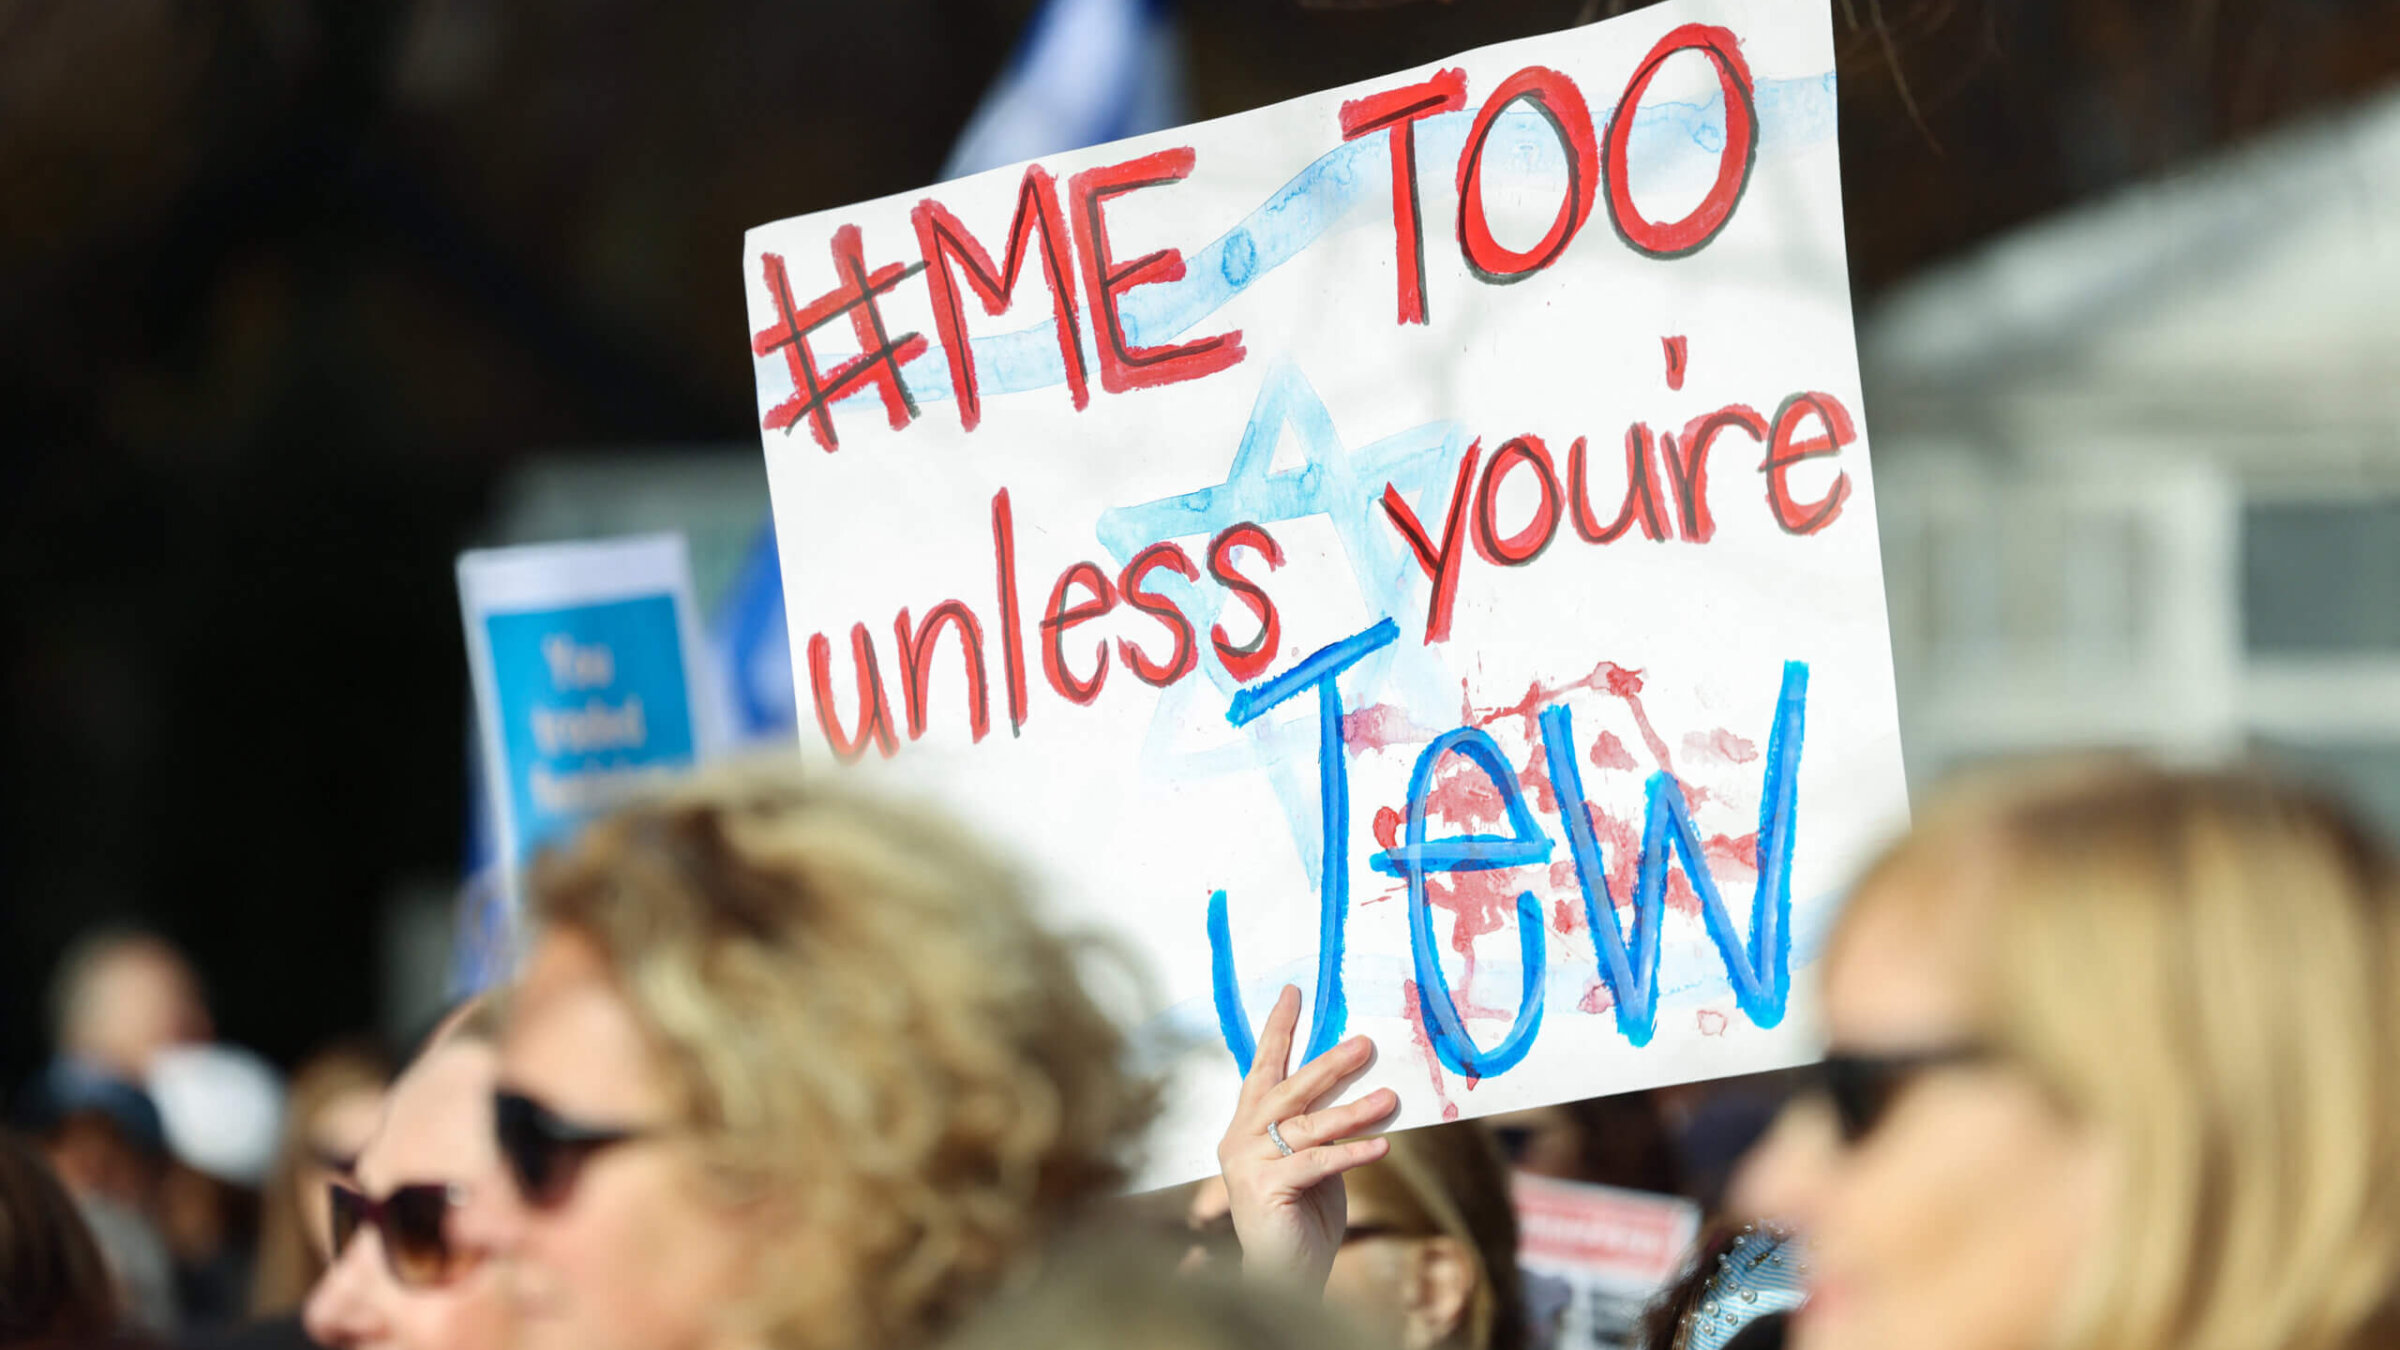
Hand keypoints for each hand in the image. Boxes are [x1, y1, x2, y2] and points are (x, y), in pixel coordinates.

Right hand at [1215, 985, 1399, 1290]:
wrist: (1284, 1279)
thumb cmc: (1302, 1219)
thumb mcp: (1314, 1161)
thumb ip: (1322, 1126)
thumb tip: (1367, 1084)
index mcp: (1246, 1127)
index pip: (1263, 1068)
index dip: (1278, 1029)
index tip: (1294, 992)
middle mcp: (1238, 1139)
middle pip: (1287, 1089)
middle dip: (1327, 1063)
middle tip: (1365, 1043)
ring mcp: (1246, 1164)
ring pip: (1307, 1125)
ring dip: (1353, 1109)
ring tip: (1391, 1097)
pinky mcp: (1263, 1189)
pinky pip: (1316, 1162)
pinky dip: (1351, 1152)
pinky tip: (1382, 1145)